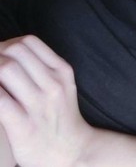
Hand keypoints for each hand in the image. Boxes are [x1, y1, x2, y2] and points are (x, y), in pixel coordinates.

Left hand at [0, 36, 93, 166]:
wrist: (72, 152)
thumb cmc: (59, 118)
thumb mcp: (62, 86)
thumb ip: (42, 68)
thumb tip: (7, 54)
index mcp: (62, 71)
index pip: (28, 42)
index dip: (6, 44)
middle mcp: (53, 84)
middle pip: (15, 51)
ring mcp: (39, 104)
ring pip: (5, 68)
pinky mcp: (23, 125)